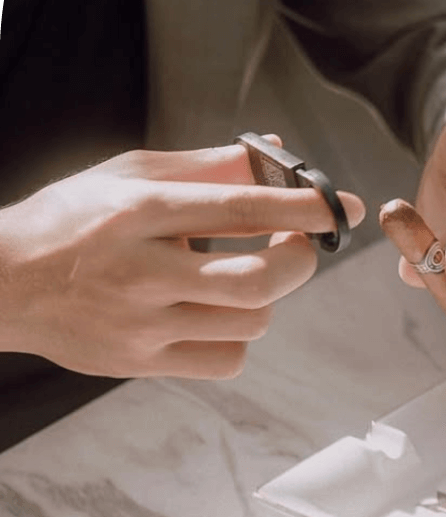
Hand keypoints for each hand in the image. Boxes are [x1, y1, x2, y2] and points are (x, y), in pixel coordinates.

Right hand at [0, 138, 364, 378]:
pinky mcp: (140, 363)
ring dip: (268, 292)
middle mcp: (144, 271)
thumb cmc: (71, 217)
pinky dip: (239, 332)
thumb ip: (208, 163)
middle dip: (300, 258)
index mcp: (142, 212)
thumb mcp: (133, 172)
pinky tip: (218, 308)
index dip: (302, 206)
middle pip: (258, 280)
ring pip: (250, 322)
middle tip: (300, 240)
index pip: (241, 208)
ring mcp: (141, 325)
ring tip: (245, 270)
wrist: (6, 280)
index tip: (341, 205)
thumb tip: (275, 153)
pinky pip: (225, 360)